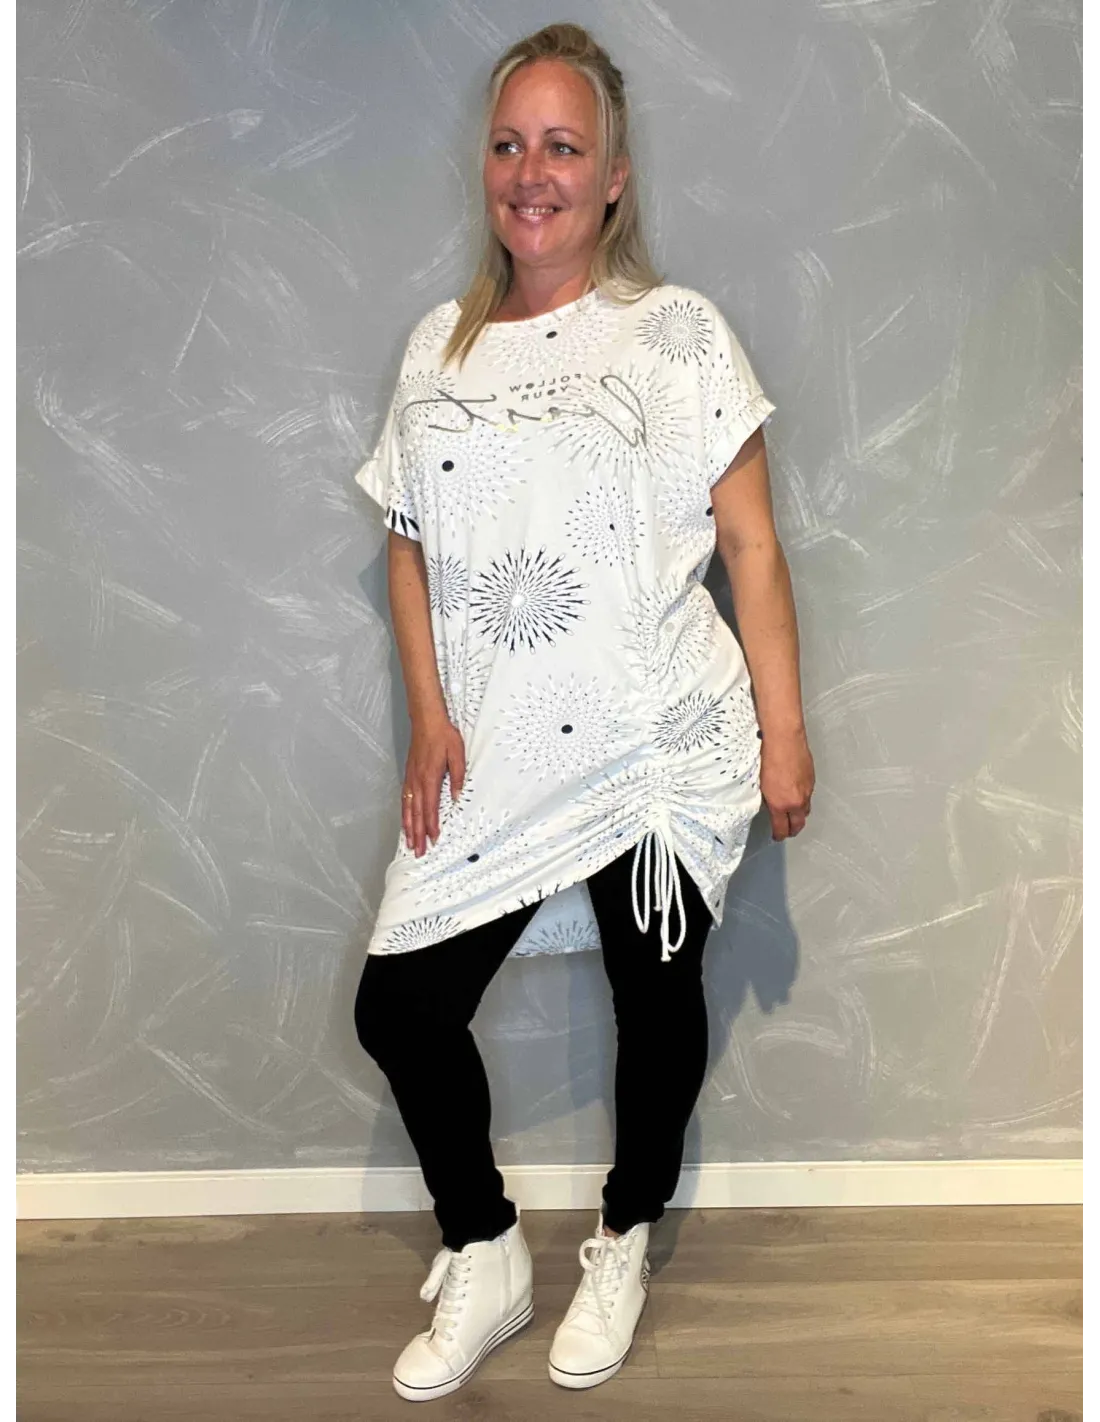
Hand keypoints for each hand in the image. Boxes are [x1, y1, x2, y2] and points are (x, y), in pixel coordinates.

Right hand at [402, 713, 465, 856]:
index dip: (432, 826)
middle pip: (417, 813)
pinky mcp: (408, 775)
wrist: (426, 719)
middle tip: (419, 852)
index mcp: (431, 777)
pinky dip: (404, 813)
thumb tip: (457, 797)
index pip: (431, 808)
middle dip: (418, 834)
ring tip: (409, 843)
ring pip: (408, 808)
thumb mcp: (458, 754)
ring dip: (408, 828)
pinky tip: (404, 822)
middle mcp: (418, 781)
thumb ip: (458, 777)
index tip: (434, 840)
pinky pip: (405, 799)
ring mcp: (411, 778)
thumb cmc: (443, 735)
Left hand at [759, 726, 814, 841]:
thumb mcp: (760, 783)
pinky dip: (803, 799)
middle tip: (788, 831)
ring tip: (793, 815)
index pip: (782, 828)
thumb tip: (769, 805)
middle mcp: (797, 800)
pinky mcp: (812, 779)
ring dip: (799, 815)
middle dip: (793, 830)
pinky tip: (797, 794)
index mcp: (781, 804)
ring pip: (806, 810)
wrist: (784, 738)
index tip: (777, 836)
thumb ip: (767, 799)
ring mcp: (807, 790)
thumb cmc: (768, 756)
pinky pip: (809, 795)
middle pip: (799, 824)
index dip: (779, 835)